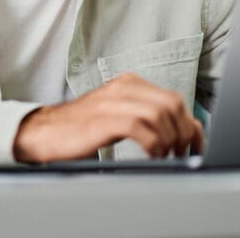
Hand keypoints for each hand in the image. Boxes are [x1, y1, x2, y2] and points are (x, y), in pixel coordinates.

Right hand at [12, 72, 203, 163]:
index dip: (191, 125)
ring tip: (166, 157)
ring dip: (170, 141)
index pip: (174, 99)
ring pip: (160, 114)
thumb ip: (148, 117)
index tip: (196, 146)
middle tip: (182, 154)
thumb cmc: (81, 128)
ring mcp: (112, 102)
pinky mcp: (103, 120)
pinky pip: (141, 128)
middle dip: (184, 133)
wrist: (42, 132)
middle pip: (172, 104)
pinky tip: (151, 156)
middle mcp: (122, 87)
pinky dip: (154, 145)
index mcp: (128, 84)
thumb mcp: (118, 116)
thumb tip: (187, 130)